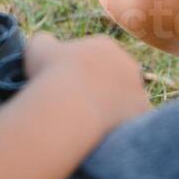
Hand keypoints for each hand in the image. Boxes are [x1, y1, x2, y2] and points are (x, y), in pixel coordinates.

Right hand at [23, 31, 149, 130]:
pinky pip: (132, 121)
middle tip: (79, 106)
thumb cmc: (50, 74)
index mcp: (105, 46)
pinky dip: (120, 127)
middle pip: (114, 77)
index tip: (66, 87)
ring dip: (112, 108)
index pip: (96, 58)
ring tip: (89, 124)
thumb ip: (44, 42)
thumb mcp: (37, 48)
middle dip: (100, 89)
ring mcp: (137, 88)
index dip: (81, 72)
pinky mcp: (141, 112)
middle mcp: (127, 64)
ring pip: (125, 99)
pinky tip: (103, 135)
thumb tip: (45, 44)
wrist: (68, 105)